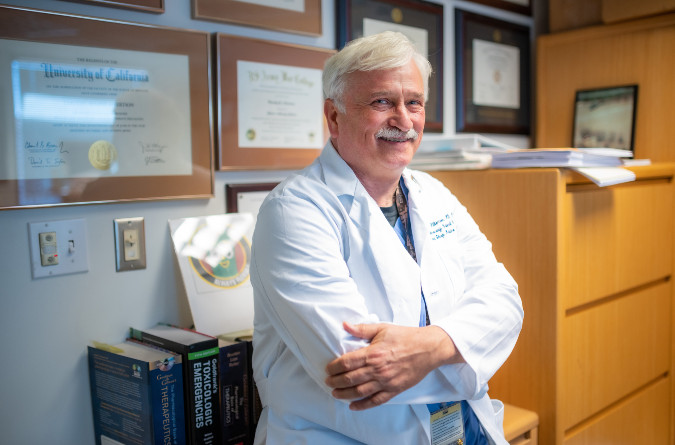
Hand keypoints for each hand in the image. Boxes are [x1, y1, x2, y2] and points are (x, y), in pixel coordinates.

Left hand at [325, 321, 461, 410]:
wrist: (428, 348)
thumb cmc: (405, 337)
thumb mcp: (382, 328)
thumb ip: (362, 329)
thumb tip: (345, 325)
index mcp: (373, 353)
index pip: (347, 362)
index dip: (334, 367)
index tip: (328, 368)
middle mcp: (377, 369)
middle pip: (350, 379)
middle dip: (335, 382)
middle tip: (328, 382)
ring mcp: (386, 381)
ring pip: (360, 392)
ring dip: (344, 394)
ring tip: (335, 393)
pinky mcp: (394, 390)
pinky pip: (376, 401)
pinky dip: (363, 405)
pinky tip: (353, 405)